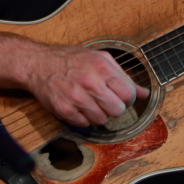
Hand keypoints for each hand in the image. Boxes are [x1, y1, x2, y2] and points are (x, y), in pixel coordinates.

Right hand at [23, 45, 144, 127]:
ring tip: (89, 102)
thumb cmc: (70, 60)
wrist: (39, 64)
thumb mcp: (100, 59)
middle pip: (117, 111)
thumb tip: (144, 93)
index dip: (126, 97)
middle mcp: (90, 83)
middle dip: (114, 107)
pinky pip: (85, 124)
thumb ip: (123, 76)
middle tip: (104, 100)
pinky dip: (83, 118)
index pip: (128, 94)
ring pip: (102, 120)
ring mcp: (76, 98)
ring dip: (98, 114)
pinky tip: (78, 106)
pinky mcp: (65, 110)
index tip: (119, 95)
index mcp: (102, 68)